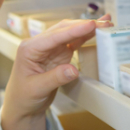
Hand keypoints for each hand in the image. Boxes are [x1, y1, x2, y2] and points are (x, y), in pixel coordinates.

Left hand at [1, 14, 111, 129]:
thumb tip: (73, 70)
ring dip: (87, 28)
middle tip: (104, 24)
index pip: (54, 36)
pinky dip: (85, 37)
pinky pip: (73, 42)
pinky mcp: (59, 54)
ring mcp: (50, 48)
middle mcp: (39, 44)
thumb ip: (55, 78)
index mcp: (29, 48)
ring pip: (70, 33)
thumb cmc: (23, 96)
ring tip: (106, 23)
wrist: (23, 106)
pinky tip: (97, 31)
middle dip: (84, 25)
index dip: (73, 30)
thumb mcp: (37, 89)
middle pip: (63, 29)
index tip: (90, 25)